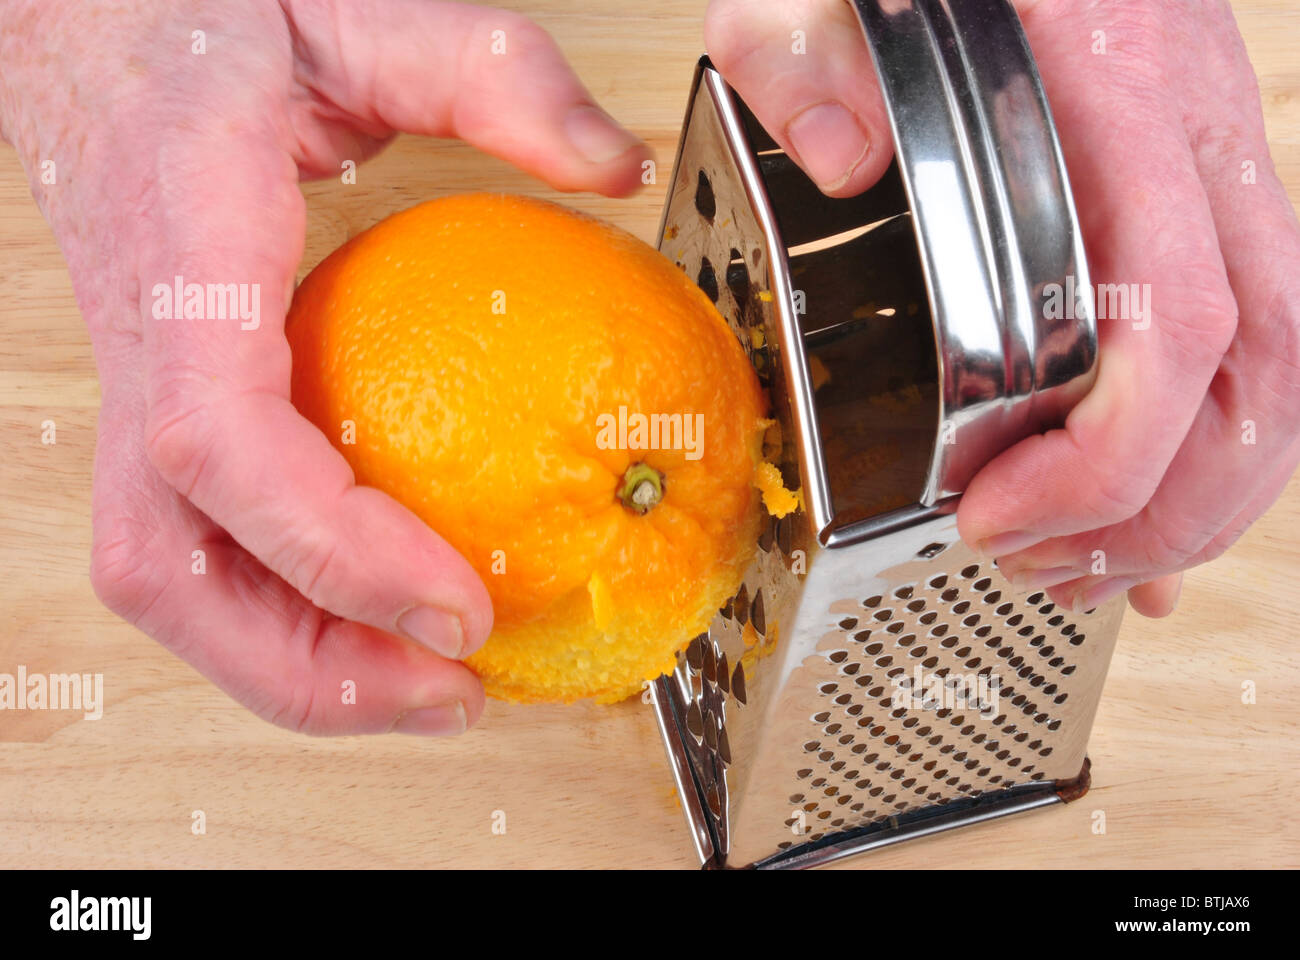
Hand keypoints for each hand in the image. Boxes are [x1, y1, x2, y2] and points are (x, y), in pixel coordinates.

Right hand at [0, 0, 649, 733]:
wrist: (87, 17)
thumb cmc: (197, 15)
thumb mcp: (358, 12)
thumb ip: (491, 73)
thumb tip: (612, 166)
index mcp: (185, 253)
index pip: (222, 442)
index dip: (330, 549)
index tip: (454, 607)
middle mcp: (145, 346)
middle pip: (168, 565)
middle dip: (303, 661)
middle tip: (448, 693)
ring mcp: (141, 387)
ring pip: (168, 577)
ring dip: (291, 661)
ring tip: (424, 687)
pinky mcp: (165, 403)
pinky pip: (205, 542)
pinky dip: (289, 607)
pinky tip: (380, 612)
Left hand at [706, 0, 1299, 615]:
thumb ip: (804, 49)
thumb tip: (838, 154)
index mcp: (1116, 96)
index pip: (1178, 313)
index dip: (1110, 453)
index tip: (998, 513)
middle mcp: (1195, 143)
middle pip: (1263, 374)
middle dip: (1164, 510)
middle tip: (1039, 568)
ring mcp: (1214, 176)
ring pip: (1277, 375)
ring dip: (1195, 501)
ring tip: (1079, 567)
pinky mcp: (1199, 203)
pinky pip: (1247, 346)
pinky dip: (1204, 452)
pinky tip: (1147, 524)